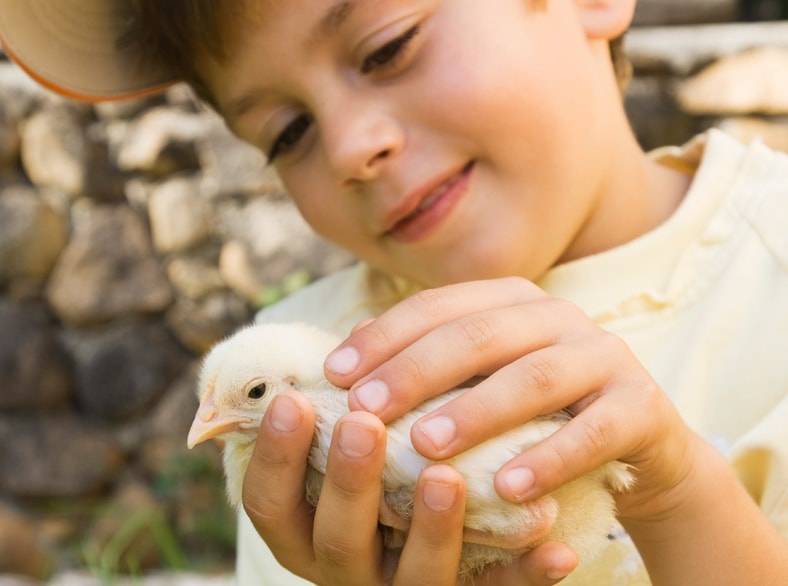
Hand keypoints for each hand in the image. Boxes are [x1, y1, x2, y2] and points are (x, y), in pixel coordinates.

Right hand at [242, 390, 578, 584]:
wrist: (432, 550)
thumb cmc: (379, 479)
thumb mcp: (348, 453)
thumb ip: (345, 415)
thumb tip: (357, 340)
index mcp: (309, 529)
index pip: (271, 502)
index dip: (275, 455)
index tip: (292, 399)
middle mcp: (351, 568)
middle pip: (339, 540)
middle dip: (349, 482)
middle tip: (363, 424)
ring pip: (417, 577)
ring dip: (431, 528)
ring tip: (446, 478)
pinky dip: (524, 575)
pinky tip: (557, 548)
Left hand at [318, 277, 787, 585]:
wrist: (637, 446)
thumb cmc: (537, 413)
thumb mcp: (481, 382)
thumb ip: (429, 365)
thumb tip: (350, 356)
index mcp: (510, 301)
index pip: (437, 306)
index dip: (383, 337)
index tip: (333, 374)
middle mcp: (556, 316)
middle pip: (478, 334)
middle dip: (416, 371)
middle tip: (365, 409)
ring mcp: (603, 354)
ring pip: (533, 377)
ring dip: (476, 411)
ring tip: (426, 446)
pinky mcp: (641, 405)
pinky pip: (593, 431)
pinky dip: (550, 458)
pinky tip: (508, 487)